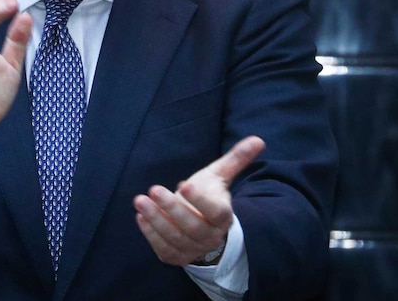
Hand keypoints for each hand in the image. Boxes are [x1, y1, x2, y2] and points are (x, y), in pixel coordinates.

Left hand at [133, 135, 265, 265]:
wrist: (203, 226)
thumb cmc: (209, 195)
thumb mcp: (219, 176)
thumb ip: (236, 159)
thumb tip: (258, 140)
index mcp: (223, 216)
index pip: (215, 212)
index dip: (200, 200)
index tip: (184, 184)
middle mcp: (211, 236)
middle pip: (193, 227)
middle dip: (172, 208)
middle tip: (154, 189)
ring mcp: (193, 249)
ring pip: (175, 239)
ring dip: (156, 220)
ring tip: (140, 201)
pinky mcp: (177, 257)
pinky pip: (164, 250)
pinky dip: (151, 235)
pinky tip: (140, 217)